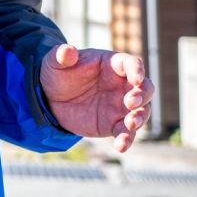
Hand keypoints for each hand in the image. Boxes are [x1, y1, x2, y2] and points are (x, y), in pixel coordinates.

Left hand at [40, 45, 154, 151]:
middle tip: (130, 102)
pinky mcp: (114, 124)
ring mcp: (120, 106)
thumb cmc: (57, 74)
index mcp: (112, 65)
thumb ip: (61, 56)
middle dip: (143, 95)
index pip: (132, 64)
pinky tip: (120, 146)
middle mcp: (122, 85)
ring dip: (141, 118)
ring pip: (142, 111)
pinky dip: (127, 139)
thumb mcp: (54, 62)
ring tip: (130, 124)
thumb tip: (67, 50)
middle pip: (145, 88)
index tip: (136, 78)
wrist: (50, 99)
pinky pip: (126, 132)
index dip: (137, 70)